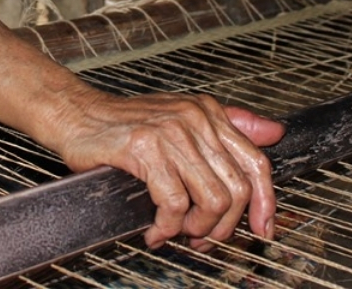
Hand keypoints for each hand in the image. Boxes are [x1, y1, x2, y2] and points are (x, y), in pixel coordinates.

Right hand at [54, 91, 283, 249]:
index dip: (265, 202)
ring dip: (195, 229)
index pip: (255, 162)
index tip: (262, 228)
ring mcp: (171, 133)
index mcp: (209, 113)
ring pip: (211, 200)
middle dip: (223, 226)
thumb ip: (230, 126)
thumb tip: (274, 132)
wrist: (77, 115)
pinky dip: (166, 227)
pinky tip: (154, 229)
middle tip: (202, 237)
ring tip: (176, 231)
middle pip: (236, 189)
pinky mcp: (146, 149)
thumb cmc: (125, 124)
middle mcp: (195, 119)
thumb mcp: (182, 117)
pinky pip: (174, 203)